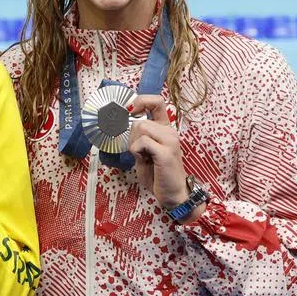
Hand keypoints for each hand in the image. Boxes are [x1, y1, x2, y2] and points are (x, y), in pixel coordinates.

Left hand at [127, 94, 190, 209]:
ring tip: (144, 158)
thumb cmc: (158, 175)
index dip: (141, 101)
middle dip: (131, 137)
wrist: (174, 195)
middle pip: (140, 121)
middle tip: (138, 153)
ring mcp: (170, 141)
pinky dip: (137, 152)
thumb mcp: (145, 153)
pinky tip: (145, 161)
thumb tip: (122, 124)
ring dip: (134, 145)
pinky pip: (142, 142)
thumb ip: (138, 137)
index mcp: (165, 129)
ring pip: (140, 128)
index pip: (157, 102)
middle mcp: (170, 132)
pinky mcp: (166, 152)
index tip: (130, 111)